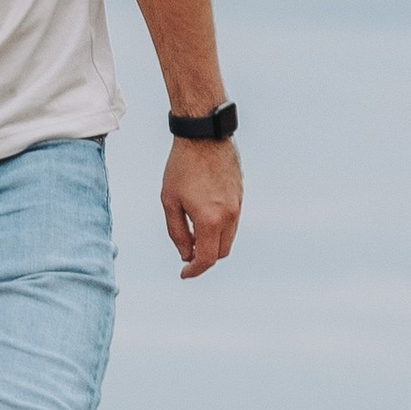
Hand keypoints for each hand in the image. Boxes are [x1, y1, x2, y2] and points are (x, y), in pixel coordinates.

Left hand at [161, 138, 241, 280]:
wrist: (204, 136)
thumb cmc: (182, 167)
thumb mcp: (170, 201)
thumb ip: (177, 232)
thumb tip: (186, 254)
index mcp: (210, 220)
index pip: (207, 258)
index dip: (195, 270)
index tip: (184, 274)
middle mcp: (229, 216)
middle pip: (221, 252)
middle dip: (205, 258)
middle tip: (187, 254)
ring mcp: (238, 205)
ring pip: (229, 237)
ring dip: (214, 243)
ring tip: (193, 235)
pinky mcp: (240, 194)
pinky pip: (233, 221)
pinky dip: (220, 228)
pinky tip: (204, 217)